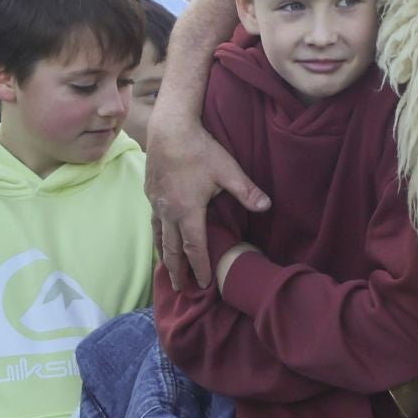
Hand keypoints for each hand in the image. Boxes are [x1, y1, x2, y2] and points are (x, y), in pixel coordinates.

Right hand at [147, 120, 266, 290]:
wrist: (168, 128)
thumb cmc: (199, 149)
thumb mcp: (228, 169)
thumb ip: (246, 191)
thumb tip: (267, 207)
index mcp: (188, 212)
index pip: (194, 248)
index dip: (199, 267)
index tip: (203, 284)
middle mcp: (168, 212)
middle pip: (172, 249)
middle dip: (177, 270)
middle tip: (179, 288)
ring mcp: (156, 203)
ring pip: (159, 236)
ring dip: (164, 255)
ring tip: (166, 269)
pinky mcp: (149, 192)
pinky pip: (153, 221)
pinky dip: (157, 235)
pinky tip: (159, 235)